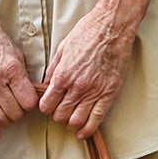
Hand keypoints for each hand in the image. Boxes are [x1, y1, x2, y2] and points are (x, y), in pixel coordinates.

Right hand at [0, 10, 39, 137]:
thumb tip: (31, 95)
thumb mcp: (15, 53)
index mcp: (11, 69)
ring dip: (6, 122)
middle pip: (14, 112)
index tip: (30, 102)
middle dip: (19, 113)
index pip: (28, 101)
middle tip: (18, 108)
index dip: (32, 105)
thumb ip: (22, 76)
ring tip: (7, 117)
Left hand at [36, 3, 135, 137]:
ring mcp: (94, 92)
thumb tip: (47, 84)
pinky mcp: (110, 94)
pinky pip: (97, 119)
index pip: (47, 105)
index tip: (48, 106)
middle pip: (60, 115)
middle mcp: (77, 87)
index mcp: (63, 75)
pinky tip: (83, 132)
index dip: (45, 108)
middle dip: (57, 116)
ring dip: (71, 124)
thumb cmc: (88, 32)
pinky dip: (88, 130)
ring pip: (76, 121)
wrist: (112, 26)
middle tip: (60, 112)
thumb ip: (53, 69)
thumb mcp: (63, 48)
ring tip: (71, 120)